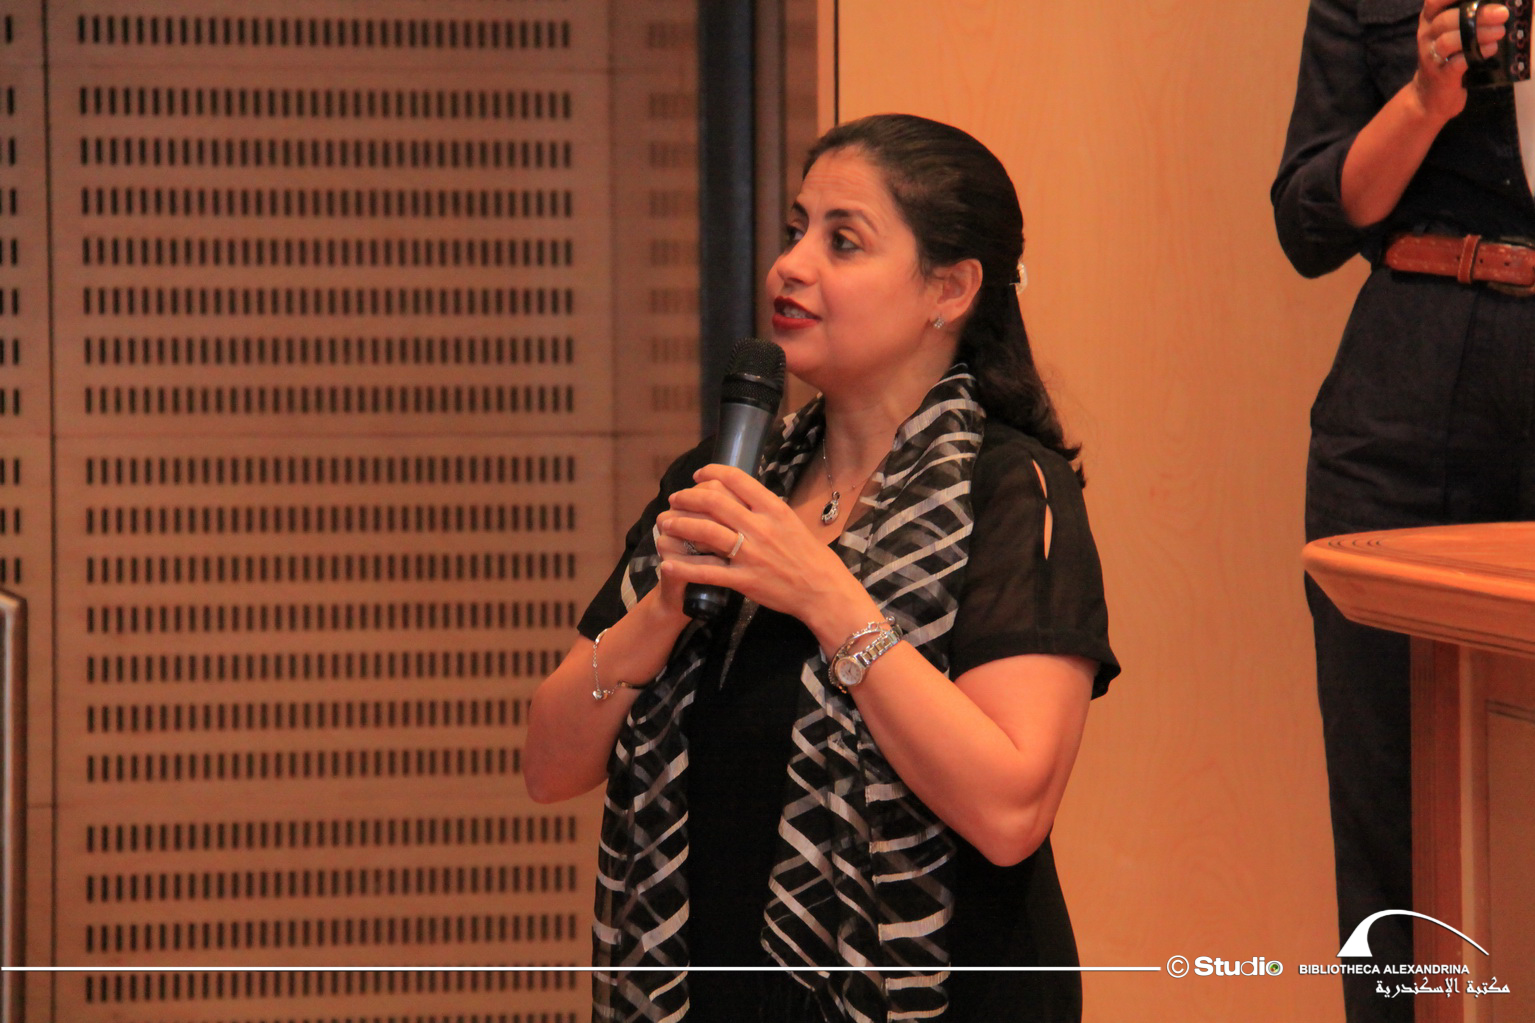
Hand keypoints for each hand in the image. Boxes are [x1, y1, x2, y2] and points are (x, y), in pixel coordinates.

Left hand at [656, 464, 866, 627]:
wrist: (823, 590)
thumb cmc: (809, 555)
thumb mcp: (790, 521)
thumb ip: (765, 508)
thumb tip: (740, 493)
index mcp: (774, 508)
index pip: (737, 479)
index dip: (711, 473)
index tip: (698, 476)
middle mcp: (761, 527)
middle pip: (714, 502)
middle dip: (687, 498)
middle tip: (674, 499)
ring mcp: (751, 554)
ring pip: (705, 532)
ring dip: (679, 525)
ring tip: (665, 524)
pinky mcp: (744, 580)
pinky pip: (707, 571)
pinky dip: (683, 567)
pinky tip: (667, 564)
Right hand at [1416, 0, 1507, 120]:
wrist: (1430, 96)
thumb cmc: (1446, 58)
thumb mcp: (1448, 32)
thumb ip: (1464, 16)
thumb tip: (1494, 6)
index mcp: (1429, 21)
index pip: (1433, 2)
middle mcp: (1426, 36)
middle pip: (1445, 20)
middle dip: (1478, 14)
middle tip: (1502, 14)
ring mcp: (1430, 57)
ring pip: (1448, 41)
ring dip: (1478, 35)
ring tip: (1499, 32)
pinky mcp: (1440, 75)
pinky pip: (1457, 62)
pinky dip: (1476, 54)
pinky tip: (1490, 49)